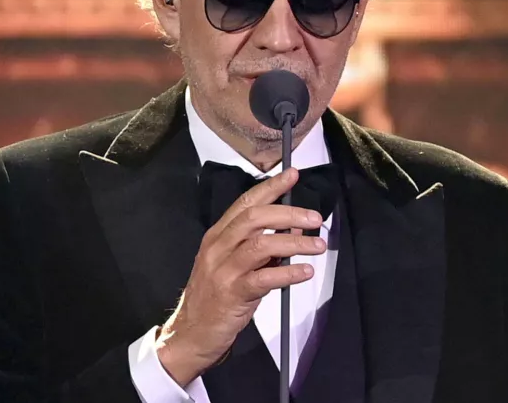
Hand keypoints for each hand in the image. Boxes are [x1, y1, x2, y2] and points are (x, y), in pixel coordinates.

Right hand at [155, 168, 325, 386]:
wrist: (190, 333)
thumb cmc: (215, 298)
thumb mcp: (235, 265)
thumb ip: (262, 245)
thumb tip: (295, 225)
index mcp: (217, 236)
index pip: (245, 203)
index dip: (270, 187)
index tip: (292, 174)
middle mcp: (218, 248)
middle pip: (254, 219)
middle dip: (288, 213)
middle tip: (315, 217)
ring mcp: (223, 270)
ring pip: (261, 245)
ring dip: (294, 242)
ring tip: (317, 245)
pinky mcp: (232, 294)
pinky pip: (264, 278)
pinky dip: (287, 273)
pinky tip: (305, 272)